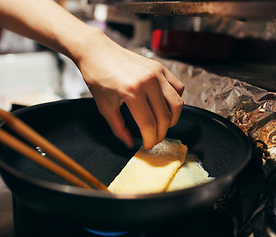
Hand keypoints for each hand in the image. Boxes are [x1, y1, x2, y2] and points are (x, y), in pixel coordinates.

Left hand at [76, 31, 183, 149]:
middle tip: (154, 139)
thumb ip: (119, 128)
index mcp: (132, 92)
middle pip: (165, 116)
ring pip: (177, 103)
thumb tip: (130, 143)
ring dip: (172, 119)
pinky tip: (165, 106)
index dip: (150, 139)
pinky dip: (175, 100)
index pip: (149, 124)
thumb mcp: (104, 106)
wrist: (97, 52)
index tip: (147, 146)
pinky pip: (178, 87)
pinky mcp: (160, 67)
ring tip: (162, 125)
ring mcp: (156, 72)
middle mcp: (148, 81)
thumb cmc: (97, 77)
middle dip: (161, 133)